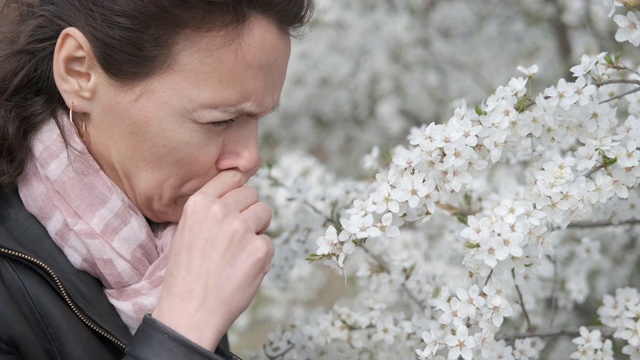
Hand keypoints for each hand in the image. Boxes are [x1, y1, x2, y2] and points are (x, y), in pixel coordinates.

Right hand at [152, 170, 272, 349]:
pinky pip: (269, 242)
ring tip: (239, 252)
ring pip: (265, 213)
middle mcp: (221, 211)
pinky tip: (242, 270)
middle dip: (249, 211)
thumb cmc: (188, 274)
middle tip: (237, 235)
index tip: (238, 200)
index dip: (237, 189)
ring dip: (258, 229)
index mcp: (199, 203)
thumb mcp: (187, 231)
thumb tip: (240, 193)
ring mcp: (242, 229)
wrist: (190, 312)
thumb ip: (211, 210)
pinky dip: (261, 256)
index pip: (231, 176)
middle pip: (252, 194)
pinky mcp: (260, 249)